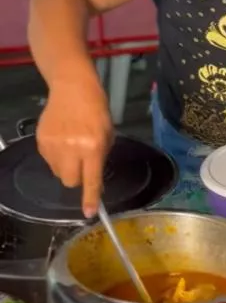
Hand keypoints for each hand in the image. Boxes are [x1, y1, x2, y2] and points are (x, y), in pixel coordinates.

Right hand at [36, 79, 113, 217]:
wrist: (72, 89)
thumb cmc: (97, 111)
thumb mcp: (108, 134)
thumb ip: (101, 157)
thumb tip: (94, 178)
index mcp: (92, 147)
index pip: (91, 179)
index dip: (90, 198)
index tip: (90, 213)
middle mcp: (71, 149)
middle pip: (70, 181)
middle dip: (77, 179)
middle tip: (83, 164)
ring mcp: (53, 145)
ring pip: (58, 172)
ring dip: (66, 167)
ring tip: (72, 147)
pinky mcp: (40, 141)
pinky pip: (49, 161)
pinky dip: (57, 156)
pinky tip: (62, 140)